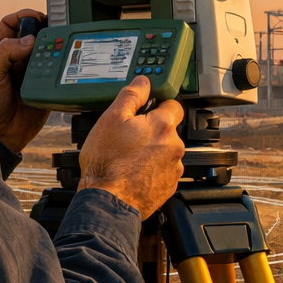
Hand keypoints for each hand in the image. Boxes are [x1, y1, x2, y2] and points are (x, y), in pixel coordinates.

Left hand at [0, 9, 49, 152]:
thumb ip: (6, 52)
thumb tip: (29, 39)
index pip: (11, 24)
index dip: (24, 16)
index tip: (38, 16)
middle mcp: (15, 59)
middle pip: (33, 36)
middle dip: (44, 32)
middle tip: (55, 33)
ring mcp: (30, 72)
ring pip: (46, 53)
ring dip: (54, 50)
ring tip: (59, 50)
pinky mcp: (43, 86)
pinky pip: (55, 73)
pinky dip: (61, 68)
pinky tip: (64, 66)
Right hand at [78, 78, 184, 217]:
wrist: (108, 201)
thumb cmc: (107, 163)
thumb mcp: (111, 119)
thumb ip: (131, 96)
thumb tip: (143, 82)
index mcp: (163, 125)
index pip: (173, 105)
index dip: (158, 105)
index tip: (147, 110)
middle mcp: (175, 146)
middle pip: (168, 130)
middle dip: (151, 131)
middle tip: (129, 138)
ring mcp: (174, 167)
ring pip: (166, 151)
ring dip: (153, 151)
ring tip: (129, 158)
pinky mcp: (170, 185)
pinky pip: (163, 171)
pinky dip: (152, 170)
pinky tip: (134, 172)